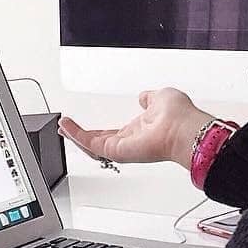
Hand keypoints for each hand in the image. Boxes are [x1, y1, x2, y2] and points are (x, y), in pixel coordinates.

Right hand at [58, 88, 212, 169]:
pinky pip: (93, 145)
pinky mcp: (118, 151)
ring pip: (93, 146)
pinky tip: (68, 126)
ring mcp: (124, 148)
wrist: (185, 129)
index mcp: (139, 131)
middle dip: (80, 136)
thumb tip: (145, 96)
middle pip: (99, 142)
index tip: (83, 127)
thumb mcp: (161, 97)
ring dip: (75, 136)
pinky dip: (78, 135)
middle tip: (66, 129)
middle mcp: (130, 142)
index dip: (96, 130)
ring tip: (62, 127)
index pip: (112, 134)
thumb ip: (150, 98)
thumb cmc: (180, 116)